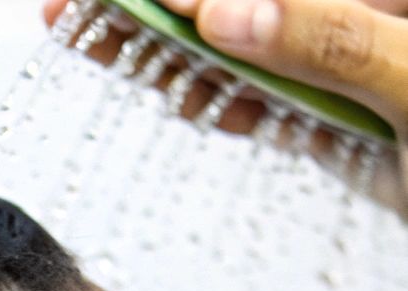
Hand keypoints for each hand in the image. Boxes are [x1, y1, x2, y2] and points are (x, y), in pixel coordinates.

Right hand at [44, 0, 406, 194]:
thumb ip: (333, 40)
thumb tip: (226, 7)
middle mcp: (381, 18)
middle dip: (172, 2)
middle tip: (78, 6)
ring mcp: (366, 62)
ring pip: (256, 40)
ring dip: (179, 47)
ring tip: (96, 41)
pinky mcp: (355, 113)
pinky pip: (275, 93)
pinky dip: (223, 96)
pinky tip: (173, 93)